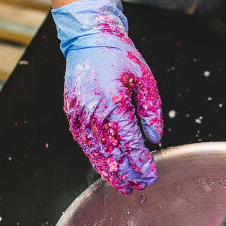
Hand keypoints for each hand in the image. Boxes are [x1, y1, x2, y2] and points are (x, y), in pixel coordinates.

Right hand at [55, 0, 163, 193]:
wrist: (90, 39)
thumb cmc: (119, 57)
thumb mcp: (145, 80)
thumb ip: (151, 111)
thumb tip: (154, 139)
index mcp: (115, 102)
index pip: (130, 142)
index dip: (141, 162)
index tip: (151, 175)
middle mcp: (94, 111)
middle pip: (112, 153)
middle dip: (127, 173)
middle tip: (140, 186)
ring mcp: (79, 114)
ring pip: (95, 152)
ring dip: (110, 172)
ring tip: (124, 185)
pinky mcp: (72, 114)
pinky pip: (84, 143)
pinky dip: (95, 158)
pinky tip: (105, 168)